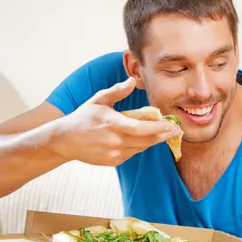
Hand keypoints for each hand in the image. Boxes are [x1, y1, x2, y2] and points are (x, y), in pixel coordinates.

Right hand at [50, 77, 181, 165]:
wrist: (64, 140)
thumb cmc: (83, 117)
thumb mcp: (99, 99)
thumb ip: (117, 91)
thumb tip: (132, 80)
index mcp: (113, 124)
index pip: (142, 129)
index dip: (159, 128)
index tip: (172, 125)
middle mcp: (115, 141)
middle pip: (147, 141)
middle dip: (164, 136)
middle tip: (176, 130)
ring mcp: (114, 154)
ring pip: (141, 148)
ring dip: (153, 141)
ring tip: (164, 133)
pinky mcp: (113, 161)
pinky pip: (132, 153)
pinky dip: (140, 146)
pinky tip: (142, 139)